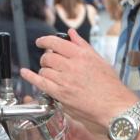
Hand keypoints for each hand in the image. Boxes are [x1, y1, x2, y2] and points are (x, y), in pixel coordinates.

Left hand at [20, 29, 137, 133]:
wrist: (114, 105)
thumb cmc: (110, 85)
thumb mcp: (99, 60)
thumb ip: (83, 45)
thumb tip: (71, 34)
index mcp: (81, 55)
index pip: (56, 42)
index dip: (45, 41)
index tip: (41, 42)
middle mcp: (72, 66)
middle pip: (48, 56)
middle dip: (46, 58)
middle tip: (50, 62)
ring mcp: (65, 80)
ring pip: (44, 70)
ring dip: (45, 70)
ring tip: (51, 74)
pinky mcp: (60, 94)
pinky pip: (40, 83)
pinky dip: (30, 77)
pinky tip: (25, 72)